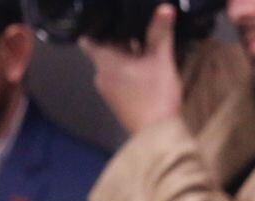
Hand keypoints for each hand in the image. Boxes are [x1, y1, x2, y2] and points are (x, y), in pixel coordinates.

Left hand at [79, 4, 184, 134]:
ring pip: (113, 66)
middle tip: (139, 33)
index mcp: (104, 61)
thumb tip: (165, 8)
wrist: (158, 135)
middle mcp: (100, 75)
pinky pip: (118, 80)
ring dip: (126, 58)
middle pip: (105, 51)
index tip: (111, 23)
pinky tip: (146, 72)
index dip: (98, 29)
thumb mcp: (161, 60)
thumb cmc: (156, 95)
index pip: (89, 39)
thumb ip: (161, 33)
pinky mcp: (116, 103)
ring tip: (146, 51)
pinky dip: (128, 73)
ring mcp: (107, 91)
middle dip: (120, 42)